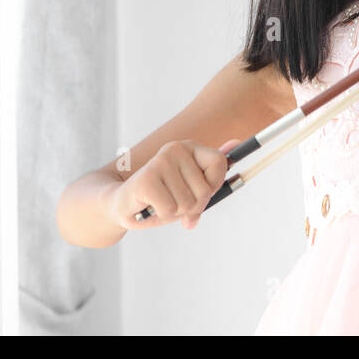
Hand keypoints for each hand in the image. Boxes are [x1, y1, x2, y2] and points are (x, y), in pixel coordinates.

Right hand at [107, 137, 241, 230]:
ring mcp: (160, 162)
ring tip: (160, 204)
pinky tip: (150, 206)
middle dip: (193, 206)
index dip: (213, 185)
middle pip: (205, 190)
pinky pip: (170, 209)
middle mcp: (175, 148)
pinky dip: (161, 215)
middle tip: (174, 204)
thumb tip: (237, 142)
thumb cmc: (161, 198)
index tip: (201, 193)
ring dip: (175, 212)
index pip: (219, 163)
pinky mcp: (147, 179)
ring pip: (187, 203)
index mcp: (189, 147)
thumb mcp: (191, 187)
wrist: (121, 204)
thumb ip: (212, 169)